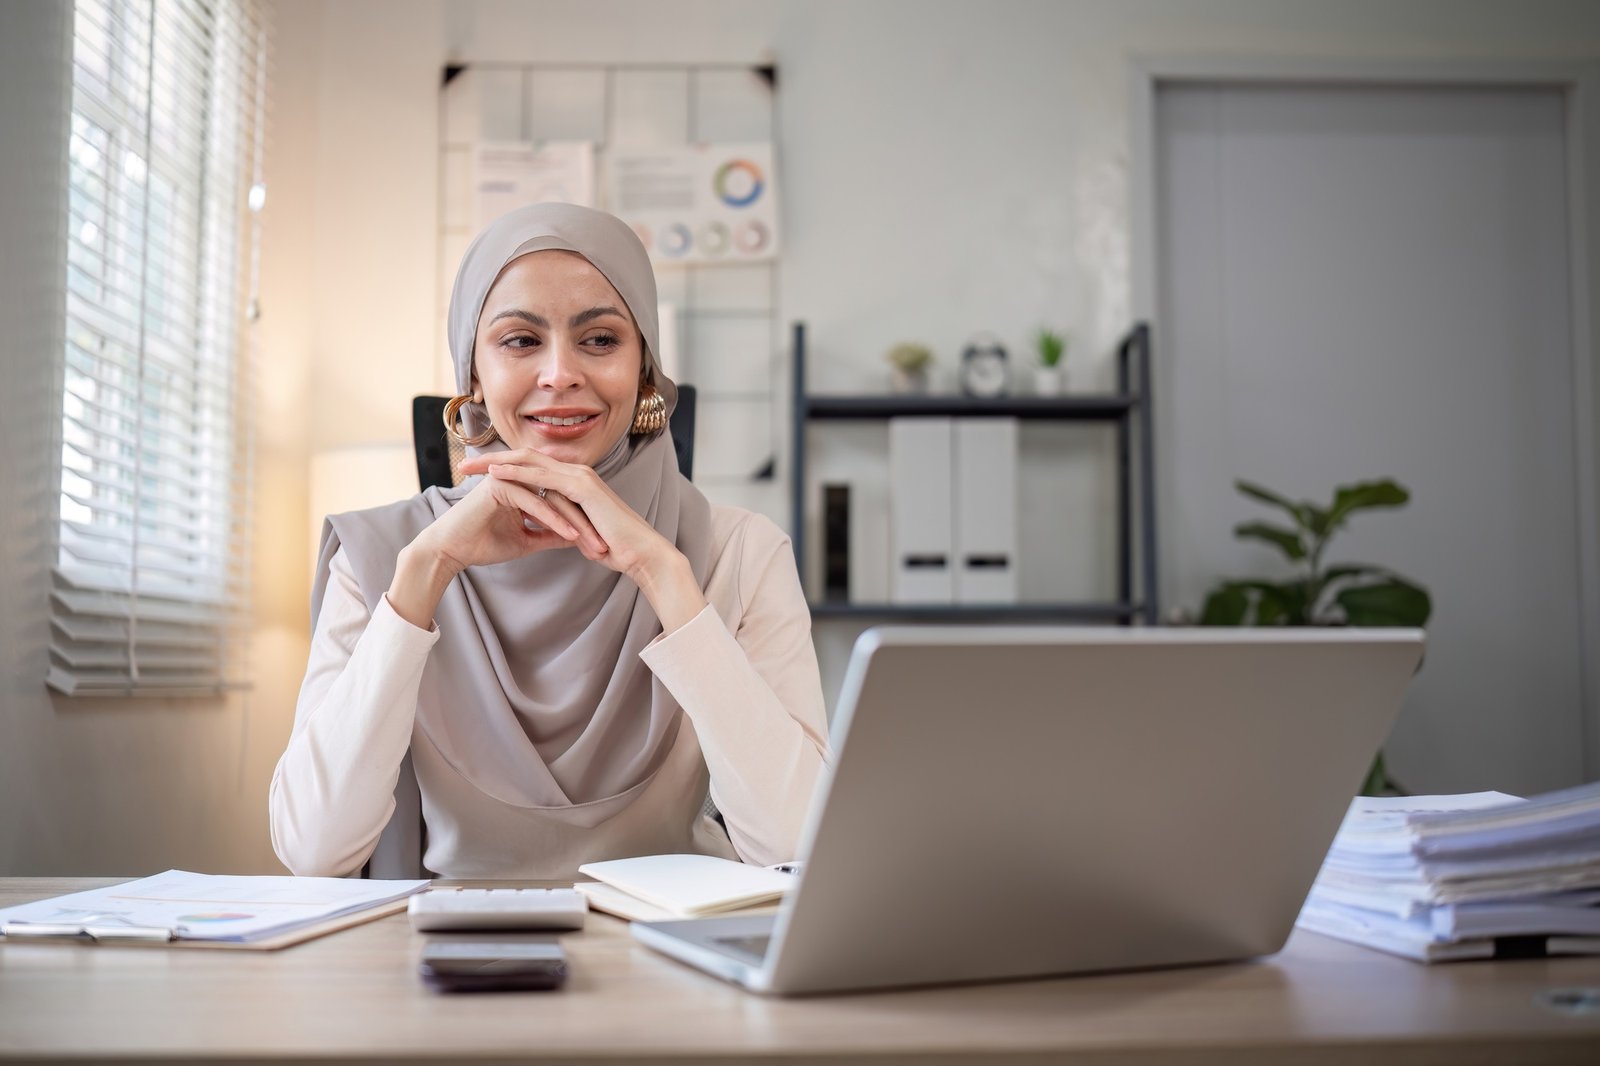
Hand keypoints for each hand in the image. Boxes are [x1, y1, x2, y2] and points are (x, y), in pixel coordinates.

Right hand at [385, 468, 605, 628]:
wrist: (451, 551)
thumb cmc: (483, 545)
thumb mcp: (527, 541)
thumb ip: (551, 535)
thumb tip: (575, 537)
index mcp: (525, 486)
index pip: (563, 501)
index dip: (584, 524)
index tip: (602, 546)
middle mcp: (519, 477)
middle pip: (563, 497)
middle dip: (587, 523)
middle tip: (606, 545)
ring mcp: (510, 477)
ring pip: (553, 498)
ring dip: (576, 523)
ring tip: (593, 544)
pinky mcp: (500, 484)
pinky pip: (536, 503)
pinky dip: (555, 521)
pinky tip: (571, 536)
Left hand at [458, 448, 707, 631]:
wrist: (641, 553)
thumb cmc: (616, 547)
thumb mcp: (580, 531)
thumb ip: (564, 524)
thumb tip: (551, 529)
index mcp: (575, 481)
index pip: (532, 468)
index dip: (503, 467)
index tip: (475, 473)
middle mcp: (577, 472)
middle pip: (526, 458)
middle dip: (491, 458)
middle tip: (461, 462)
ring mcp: (580, 477)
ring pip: (530, 462)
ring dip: (496, 462)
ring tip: (469, 465)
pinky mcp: (582, 488)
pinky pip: (542, 477)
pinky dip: (516, 473)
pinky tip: (494, 473)